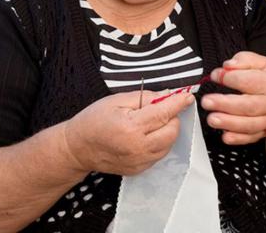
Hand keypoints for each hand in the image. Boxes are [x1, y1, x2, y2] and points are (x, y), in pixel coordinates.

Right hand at [63, 90, 193, 174]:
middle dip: (171, 117)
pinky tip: (145, 135)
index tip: (188, 96)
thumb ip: (144, 97)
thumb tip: (168, 95)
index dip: (178, 103)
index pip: (164, 113)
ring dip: (166, 130)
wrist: (77, 148)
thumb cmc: (94, 120)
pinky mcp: (139, 169)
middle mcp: (137, 148)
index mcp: (130, 128)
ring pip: (169, 143)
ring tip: (149, 123)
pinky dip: (159, 142)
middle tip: (159, 109)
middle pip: (172, 130)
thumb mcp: (116, 100)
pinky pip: (160, 153)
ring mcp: (139, 161)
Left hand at [201, 51, 265, 144]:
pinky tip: (225, 136)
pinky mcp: (263, 132)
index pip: (249, 81)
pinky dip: (237, 139)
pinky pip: (250, 138)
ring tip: (212, 118)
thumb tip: (228, 65)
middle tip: (207, 101)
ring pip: (249, 125)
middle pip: (249, 106)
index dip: (229, 77)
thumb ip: (246, 60)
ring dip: (229, 123)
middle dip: (225, 104)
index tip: (215, 75)